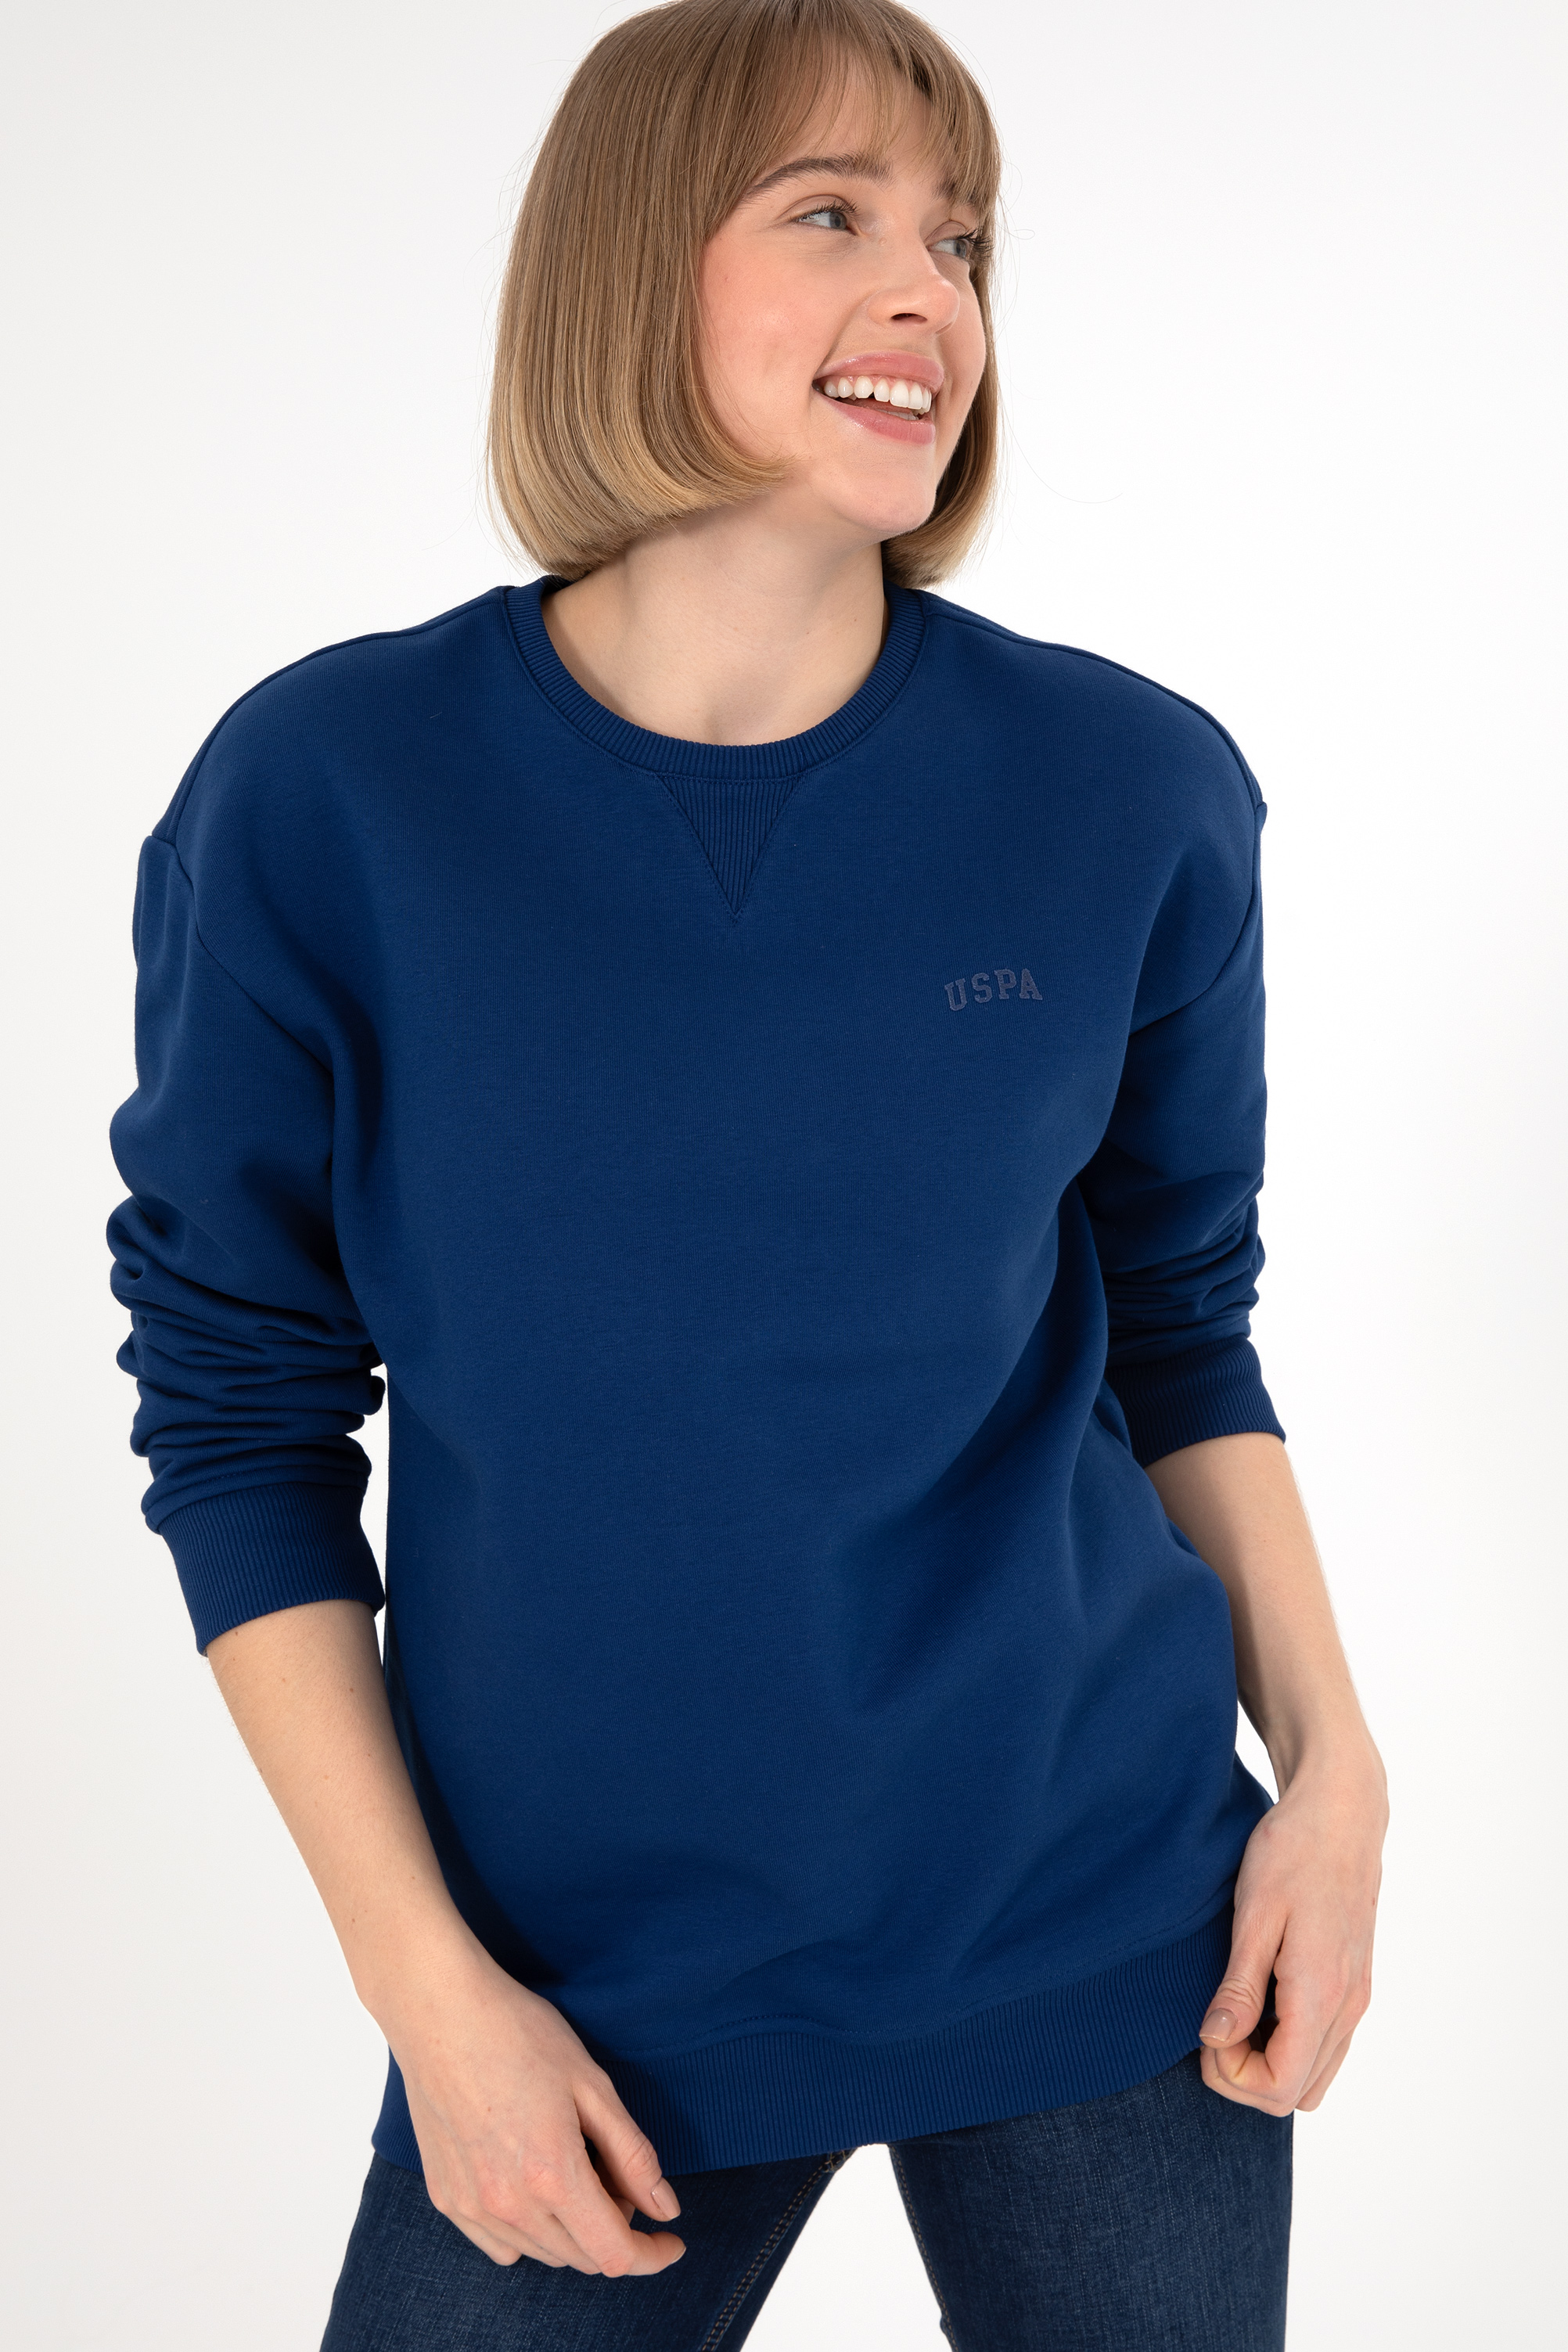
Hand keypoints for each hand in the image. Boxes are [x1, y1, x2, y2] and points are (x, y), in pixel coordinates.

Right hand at [386, 1943, 686, 2272]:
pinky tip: (534, 2184)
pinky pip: (501, 2245)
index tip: (672, 2240)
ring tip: (576, 2165)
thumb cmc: (519, 2035)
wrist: (440, 2011)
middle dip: (615, 2228)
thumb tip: (665, 2210)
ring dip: (575, 2230)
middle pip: (582, 2258)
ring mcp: (472, 2207)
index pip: (614, 2254)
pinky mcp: (446, 2199)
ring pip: (543, 2254)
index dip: (652, 2255)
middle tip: (617, 2172)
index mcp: (552, 2176)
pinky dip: (532, 2232)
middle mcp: (509, 2206)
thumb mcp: (593, 2085)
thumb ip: (633, 2155)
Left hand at [1199, 1740, 1386, 2114]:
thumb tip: (1216, 2042)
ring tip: (1233, 2009)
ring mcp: (1356, 1998)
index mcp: (1321, 1994)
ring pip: (1314, 2076)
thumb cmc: (1294, 1851)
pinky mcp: (1355, 1984)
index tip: (1205, 2027)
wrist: (1343, 1811)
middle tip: (1213, 2021)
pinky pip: (1326, 2046)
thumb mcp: (1255, 1915)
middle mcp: (1348, 2007)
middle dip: (1244, 2076)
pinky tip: (1260, 1999)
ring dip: (1268, 2063)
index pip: (1278, 2088)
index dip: (1230, 2074)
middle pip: (1295, 2094)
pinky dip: (1289, 2044)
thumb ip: (1239, 1987)